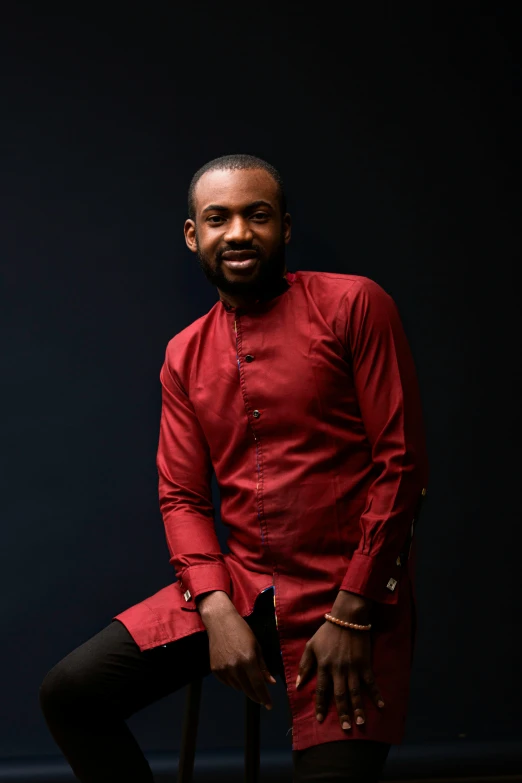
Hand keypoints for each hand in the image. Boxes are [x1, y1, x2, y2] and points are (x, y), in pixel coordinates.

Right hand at [199, 594, 275, 709]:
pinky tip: (237, 675)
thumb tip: (271, 682)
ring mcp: (223, 669)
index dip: (264, 697)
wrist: (220, 622)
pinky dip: (234, 682)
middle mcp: (235, 667)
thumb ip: (263, 666)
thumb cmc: (242, 631)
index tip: (270, 705)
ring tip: (249, 681)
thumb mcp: (256, 646)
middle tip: (262, 699)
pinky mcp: (215, 669)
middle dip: (256, 696)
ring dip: (245, 687)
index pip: (258, 685)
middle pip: (247, 689)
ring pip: (237, 687)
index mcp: (248, 660)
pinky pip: (227, 682)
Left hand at [295, 621, 383, 730]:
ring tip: (360, 723)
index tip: (320, 720)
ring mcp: (352, 668)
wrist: (347, 618)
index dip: (321, 706)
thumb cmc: (327, 632)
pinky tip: (381, 706)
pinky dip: (376, 694)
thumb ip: (305, 664)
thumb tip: (298, 684)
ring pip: (355, 692)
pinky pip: (371, 682)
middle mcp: (338, 670)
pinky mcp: (365, 664)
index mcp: (324, 666)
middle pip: (340, 695)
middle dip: (342, 712)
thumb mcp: (311, 645)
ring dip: (358, 708)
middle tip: (345, 728)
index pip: (322, 690)